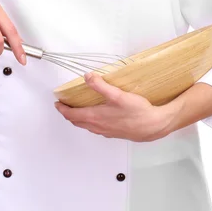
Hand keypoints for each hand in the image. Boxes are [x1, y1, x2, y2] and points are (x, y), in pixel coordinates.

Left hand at [54, 72, 172, 141]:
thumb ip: (101, 86)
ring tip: (77, 110)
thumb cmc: (137, 112)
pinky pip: (96, 129)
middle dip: (68, 114)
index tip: (57, 103)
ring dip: (78, 119)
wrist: (154, 126)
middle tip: (63, 106)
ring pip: (86, 126)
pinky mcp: (114, 133)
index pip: (72, 115)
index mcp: (95, 117)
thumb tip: (87, 77)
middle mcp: (98, 127)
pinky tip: (96, 117)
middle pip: (77, 122)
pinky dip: (89, 122)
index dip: (62, 109)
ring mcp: (106, 132)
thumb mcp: (118, 95)